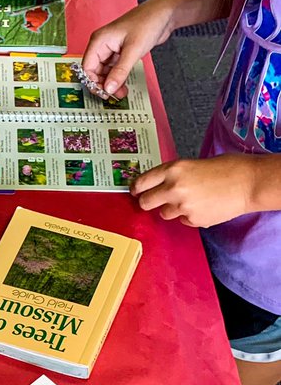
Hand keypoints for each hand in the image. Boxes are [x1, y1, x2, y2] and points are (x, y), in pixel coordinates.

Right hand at [81, 0, 176, 97]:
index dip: (93, 82)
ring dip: (111, 83)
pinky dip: (118, 78)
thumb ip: (120, 72)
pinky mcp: (120, 51)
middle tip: (115, 94)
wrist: (165, 13)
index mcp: (99, 40)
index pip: (87, 67)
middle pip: (95, 71)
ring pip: (105, 71)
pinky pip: (114, 68)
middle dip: (104, 84)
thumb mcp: (133, 50)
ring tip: (121, 92)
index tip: (104, 92)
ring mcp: (111, 48)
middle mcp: (103, 44)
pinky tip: (123, 84)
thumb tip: (109, 88)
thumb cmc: (148, 21)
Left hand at [131, 155, 259, 227]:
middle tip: (154, 200)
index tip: (135, 191)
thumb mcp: (194, 164)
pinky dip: (189, 216)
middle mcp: (174, 188)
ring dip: (172, 209)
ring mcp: (183, 207)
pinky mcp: (193, 220)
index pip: (142, 182)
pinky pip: (182, 220)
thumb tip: (158, 184)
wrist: (249, 183)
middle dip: (147, 202)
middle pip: (145, 202)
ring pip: (164, 214)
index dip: (136, 188)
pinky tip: (203, 206)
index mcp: (173, 169)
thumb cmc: (227, 168)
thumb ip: (174, 174)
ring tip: (191, 199)